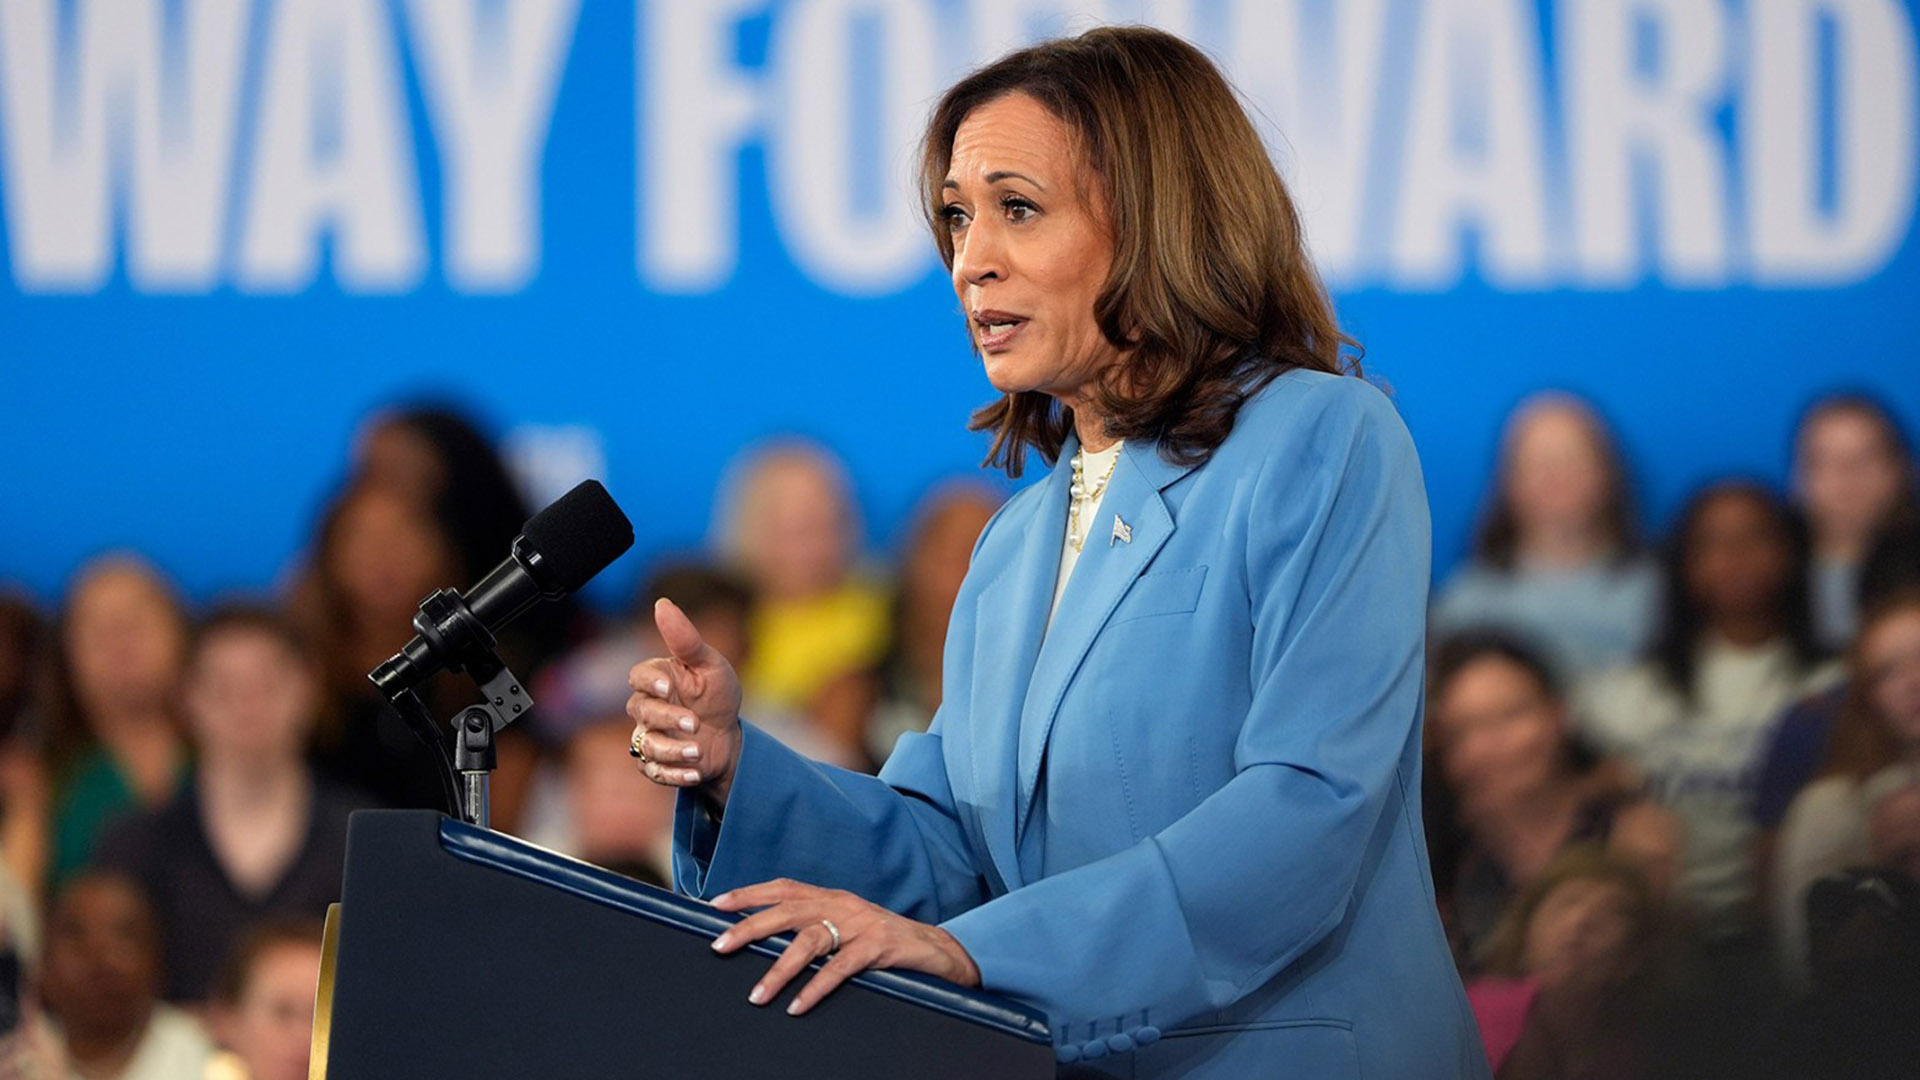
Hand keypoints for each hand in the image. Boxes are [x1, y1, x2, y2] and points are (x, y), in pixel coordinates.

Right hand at [626, 598, 744, 804]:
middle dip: (668, 719)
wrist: (729, 737)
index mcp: (657, 679)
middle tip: (695, 725)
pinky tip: (695, 771)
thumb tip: (662, 603)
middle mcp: (647, 707)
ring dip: (672, 750)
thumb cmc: (716, 695)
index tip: (669, 687)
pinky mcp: (655, 764)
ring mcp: (649, 736)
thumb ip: (685, 639)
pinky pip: (654, 771)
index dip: (650, 682)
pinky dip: (674, 774)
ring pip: (646, 744)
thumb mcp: (710, 664)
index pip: (638, 676)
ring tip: (697, 751)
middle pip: (642, 711)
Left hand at [710, 878, 980, 1014]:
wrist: (936, 950)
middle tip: (720, 945)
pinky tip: (797, 1006)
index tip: (716, 904)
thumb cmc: (885, 943)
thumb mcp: (848, 926)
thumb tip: (770, 942)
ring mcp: (861, 924)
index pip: (785, 888)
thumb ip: (817, 927)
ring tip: (756, 995)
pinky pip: (840, 968)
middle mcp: (843, 904)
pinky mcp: (878, 947)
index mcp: (833, 897)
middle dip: (750, 926)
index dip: (750, 893)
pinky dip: (815, 988)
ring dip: (778, 969)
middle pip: (788, 910)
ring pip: (810, 941)